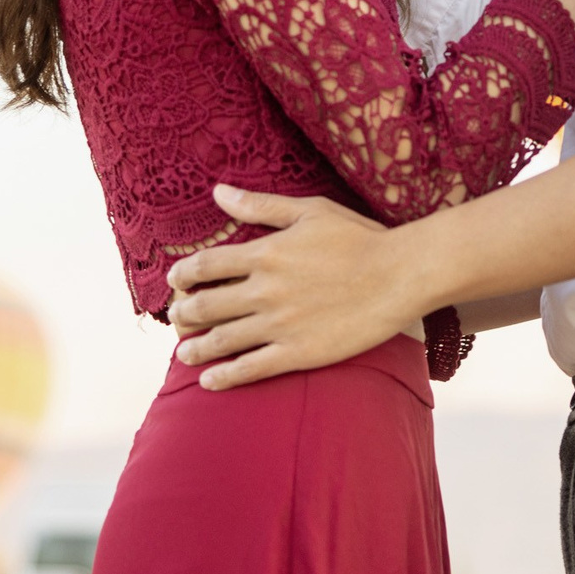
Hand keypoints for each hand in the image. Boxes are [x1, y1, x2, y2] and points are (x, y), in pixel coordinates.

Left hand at [165, 185, 417, 389]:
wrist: (399, 276)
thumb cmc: (359, 238)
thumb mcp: (310, 211)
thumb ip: (261, 205)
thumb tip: (218, 192)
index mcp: (265, 253)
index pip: (207, 265)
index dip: (183, 274)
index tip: (175, 281)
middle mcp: (265, 290)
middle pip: (206, 305)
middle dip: (184, 313)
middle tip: (177, 318)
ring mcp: (279, 324)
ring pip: (222, 340)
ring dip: (195, 347)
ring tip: (183, 352)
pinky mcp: (297, 353)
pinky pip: (250, 369)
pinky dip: (224, 377)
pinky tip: (209, 381)